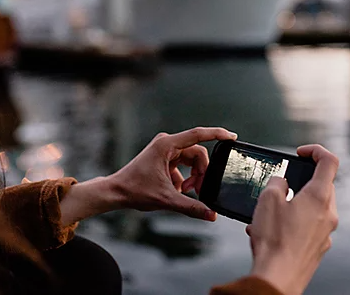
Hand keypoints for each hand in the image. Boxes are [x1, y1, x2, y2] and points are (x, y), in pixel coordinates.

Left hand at [109, 127, 237, 220]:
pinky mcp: (164, 158)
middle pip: (198, 153)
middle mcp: (167, 143)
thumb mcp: (166, 200)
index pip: (198, 135)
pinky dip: (185, 178)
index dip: (217, 134)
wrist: (116, 192)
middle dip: (201, 172)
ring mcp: (165, 150)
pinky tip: (178, 191)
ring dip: (194, 176)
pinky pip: (184, 165)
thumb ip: (191, 207)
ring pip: (192, 160)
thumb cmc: (135, 190)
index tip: (233, 137)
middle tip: (199, 190)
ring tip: (187, 192)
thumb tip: (212, 215)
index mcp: (166, 145)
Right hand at [247, 144, 338, 294]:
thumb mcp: (268, 199)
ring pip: (315, 207)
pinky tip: (273, 230)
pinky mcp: (318, 247)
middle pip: (323, 185)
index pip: (330, 161)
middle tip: (282, 184)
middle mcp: (328, 213)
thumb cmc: (274, 240)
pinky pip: (310, 226)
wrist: (278, 278)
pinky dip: (295, 221)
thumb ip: (277, 182)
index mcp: (319, 196)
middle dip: (303, 180)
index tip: (301, 153)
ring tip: (272, 211)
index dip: (316, 150)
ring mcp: (326, 232)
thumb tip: (282, 182)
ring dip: (297, 202)